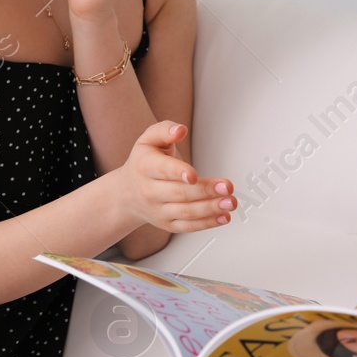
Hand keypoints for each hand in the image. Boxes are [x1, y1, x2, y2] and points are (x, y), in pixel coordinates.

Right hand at [117, 120, 234, 232]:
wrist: (127, 193)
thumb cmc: (143, 164)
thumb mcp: (148, 140)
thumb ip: (165, 131)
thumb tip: (179, 130)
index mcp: (145, 167)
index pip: (163, 170)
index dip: (179, 172)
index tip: (193, 175)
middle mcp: (149, 191)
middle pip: (180, 193)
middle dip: (205, 190)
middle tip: (227, 187)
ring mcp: (159, 210)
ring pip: (186, 212)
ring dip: (211, 208)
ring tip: (230, 202)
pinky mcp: (168, 224)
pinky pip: (189, 226)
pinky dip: (208, 223)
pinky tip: (224, 216)